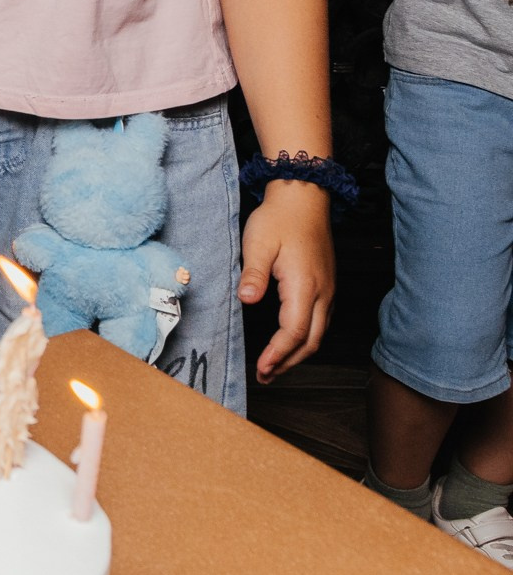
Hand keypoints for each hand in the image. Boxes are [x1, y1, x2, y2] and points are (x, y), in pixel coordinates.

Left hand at [242, 180, 333, 381]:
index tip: (262, 368)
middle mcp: (322, 293)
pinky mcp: (326, 286)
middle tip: (266, 376)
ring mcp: (328, 290)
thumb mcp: (258, 244)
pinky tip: (290, 343)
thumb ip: (253, 275)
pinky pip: (320, 322)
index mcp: (305, 286)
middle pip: (310, 341)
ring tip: (274, 366)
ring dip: (297, 353)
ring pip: (318, 334)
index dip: (278, 354)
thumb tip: (247, 300)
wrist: (304, 198)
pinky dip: (305, 339)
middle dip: (288, 363)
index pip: (293, 331)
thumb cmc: (279, 219)